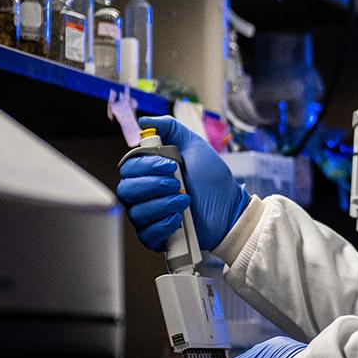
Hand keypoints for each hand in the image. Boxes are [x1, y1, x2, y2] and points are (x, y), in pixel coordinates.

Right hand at [117, 115, 249, 251]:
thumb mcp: (194, 146)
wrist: (231, 209)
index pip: (128, 168)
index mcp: (148, 172)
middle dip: (154, 185)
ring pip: (136, 212)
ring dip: (163, 204)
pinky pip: (146, 234)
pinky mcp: (157, 237)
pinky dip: (163, 225)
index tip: (171, 165)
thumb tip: (144, 121)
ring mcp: (149, 216)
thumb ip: (171, 129)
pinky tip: (179, 219)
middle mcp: (144, 194)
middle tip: (178, 184)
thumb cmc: (212, 180)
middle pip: (126, 190)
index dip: (147, 166)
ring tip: (185, 201)